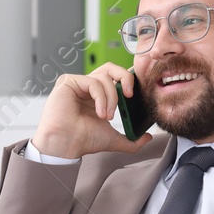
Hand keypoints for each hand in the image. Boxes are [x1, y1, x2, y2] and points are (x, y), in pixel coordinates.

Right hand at [31, 63, 153, 159]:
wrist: (66, 145)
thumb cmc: (83, 140)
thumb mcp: (114, 139)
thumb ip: (132, 140)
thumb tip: (148, 138)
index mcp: (96, 96)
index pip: (115, 78)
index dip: (126, 81)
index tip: (133, 95)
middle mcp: (86, 87)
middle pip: (111, 68)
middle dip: (125, 78)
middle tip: (129, 95)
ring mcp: (77, 83)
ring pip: (104, 77)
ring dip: (111, 98)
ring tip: (106, 116)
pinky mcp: (68, 81)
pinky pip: (93, 81)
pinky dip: (101, 97)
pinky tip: (99, 113)